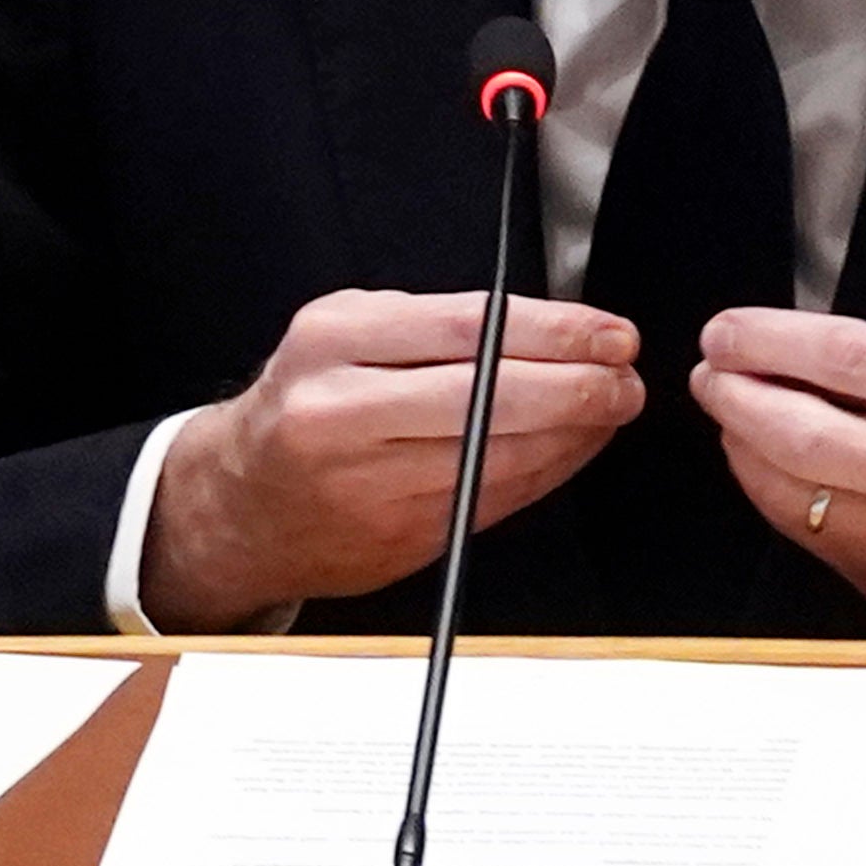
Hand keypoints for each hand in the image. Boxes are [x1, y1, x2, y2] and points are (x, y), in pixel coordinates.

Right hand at [140, 288, 647, 631]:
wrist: (240, 504)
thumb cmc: (307, 402)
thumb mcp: (347, 332)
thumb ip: (434, 326)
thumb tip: (555, 331)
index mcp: (332, 342)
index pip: (465, 329)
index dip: (552, 332)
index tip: (608, 331)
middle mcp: (341, 413)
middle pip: (487, 399)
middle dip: (577, 387)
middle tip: (625, 375)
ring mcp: (368, 485)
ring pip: (498, 456)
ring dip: (574, 433)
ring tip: (612, 406)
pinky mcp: (398, 539)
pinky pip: (494, 500)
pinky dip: (546, 472)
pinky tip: (573, 448)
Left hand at [686, 308, 865, 641]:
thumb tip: (801, 354)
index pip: (861, 362)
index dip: (779, 340)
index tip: (731, 328)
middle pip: (811, 434)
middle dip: (740, 394)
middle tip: (710, 366)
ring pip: (795, 493)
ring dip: (741, 444)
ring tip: (725, 404)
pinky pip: (810, 531)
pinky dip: (771, 489)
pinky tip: (759, 458)